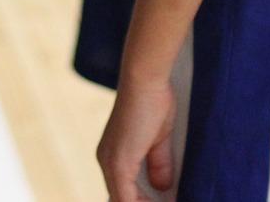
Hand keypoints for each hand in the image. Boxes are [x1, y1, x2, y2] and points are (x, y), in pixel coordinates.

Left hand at [98, 71, 175, 201]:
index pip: (123, 191)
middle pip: (120, 199)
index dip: (143, 201)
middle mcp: (106, 160)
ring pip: (122, 201)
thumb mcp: (159, 139)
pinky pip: (126, 198)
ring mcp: (110, 163)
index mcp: (113, 154)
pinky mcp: (119, 163)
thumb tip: (163, 187)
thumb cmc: (153, 99)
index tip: (162, 201)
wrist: (144, 79)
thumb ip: (159, 164)